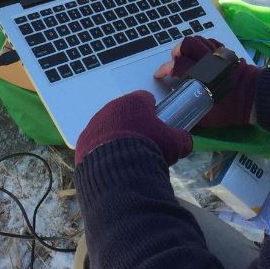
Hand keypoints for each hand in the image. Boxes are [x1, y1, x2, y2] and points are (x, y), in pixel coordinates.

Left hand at [75, 91, 193, 166]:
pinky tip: (112, 164)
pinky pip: (95, 143)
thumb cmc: (149, 148)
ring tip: (126, 157)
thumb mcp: (174, 144)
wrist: (118, 169)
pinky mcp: (82, 142)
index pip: (145, 99)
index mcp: (133, 102)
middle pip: (124, 113)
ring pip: (108, 127)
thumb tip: (186, 142)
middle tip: (143, 143)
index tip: (156, 125)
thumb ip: (182, 139)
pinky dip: (103, 151)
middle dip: (133, 125)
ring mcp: (94, 124)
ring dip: (116, 137)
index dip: (153, 111)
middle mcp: (111, 108)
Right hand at [153, 36, 259, 128]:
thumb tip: (178, 116)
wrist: (255, 98)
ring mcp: (218, 54)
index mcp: (199, 74)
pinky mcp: (227, 53)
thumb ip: (190, 114)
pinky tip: (202, 55)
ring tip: (187, 56)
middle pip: (187, 44)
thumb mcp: (207, 118)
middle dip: (177, 52)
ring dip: (189, 47)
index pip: (175, 65)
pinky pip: (212, 42)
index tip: (160, 75)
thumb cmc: (230, 109)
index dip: (164, 69)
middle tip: (175, 62)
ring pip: (199, 40)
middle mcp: (207, 60)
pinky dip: (203, 46)